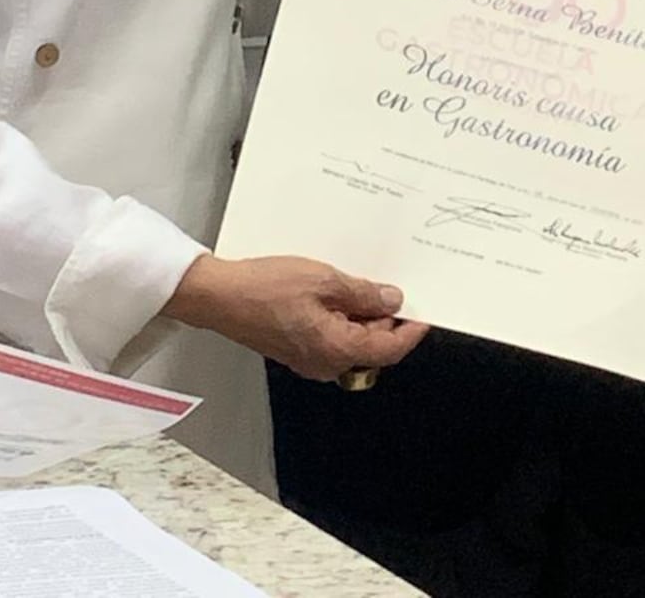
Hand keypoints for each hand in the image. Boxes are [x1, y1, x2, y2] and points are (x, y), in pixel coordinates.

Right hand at [166, 254, 428, 381]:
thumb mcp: (325, 280)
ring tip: (363, 284)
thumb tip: (391, 300)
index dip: (410, 331)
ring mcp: (309, 359)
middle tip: (392, 288)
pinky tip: (337, 292)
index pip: (389, 350)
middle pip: (372, 349)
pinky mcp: (295, 349)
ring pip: (352, 343)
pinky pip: (331, 338)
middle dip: (385, 321)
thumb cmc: (267, 288)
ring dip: (362, 318)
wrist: (220, 297)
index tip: (424, 313)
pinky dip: (342, 319)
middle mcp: (325, 363)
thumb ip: (363, 294)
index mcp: (337, 350)